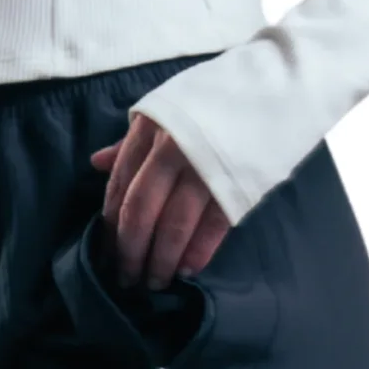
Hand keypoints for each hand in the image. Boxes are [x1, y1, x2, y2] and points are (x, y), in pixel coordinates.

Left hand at [92, 116, 231, 293]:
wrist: (272, 85)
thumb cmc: (211, 101)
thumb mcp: (165, 110)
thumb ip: (131, 142)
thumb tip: (96, 162)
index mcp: (148, 129)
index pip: (119, 186)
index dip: (110, 226)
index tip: (107, 254)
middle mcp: (171, 148)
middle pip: (139, 212)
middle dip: (130, 252)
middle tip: (127, 280)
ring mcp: (204, 167)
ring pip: (172, 226)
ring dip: (161, 261)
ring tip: (156, 282)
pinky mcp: (235, 183)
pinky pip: (210, 228)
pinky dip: (197, 253)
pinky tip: (186, 271)